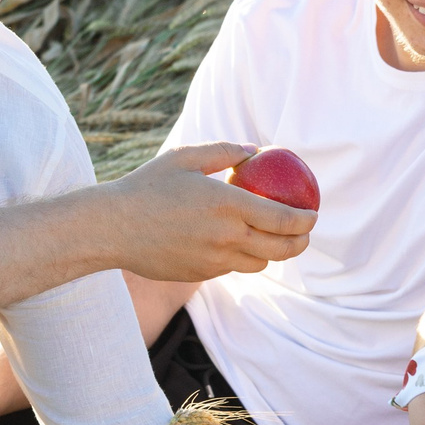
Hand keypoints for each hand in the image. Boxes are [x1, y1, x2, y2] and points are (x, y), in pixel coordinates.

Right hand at [97, 143, 316, 281]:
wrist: (111, 228)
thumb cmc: (147, 186)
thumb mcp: (184, 158)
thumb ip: (224, 151)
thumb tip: (255, 151)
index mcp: (227, 205)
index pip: (283, 219)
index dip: (305, 220)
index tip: (313, 214)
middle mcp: (227, 237)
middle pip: (282, 249)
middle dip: (301, 242)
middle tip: (304, 232)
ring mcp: (215, 260)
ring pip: (260, 262)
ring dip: (273, 252)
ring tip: (275, 238)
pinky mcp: (202, 274)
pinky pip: (234, 268)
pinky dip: (244, 257)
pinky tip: (239, 243)